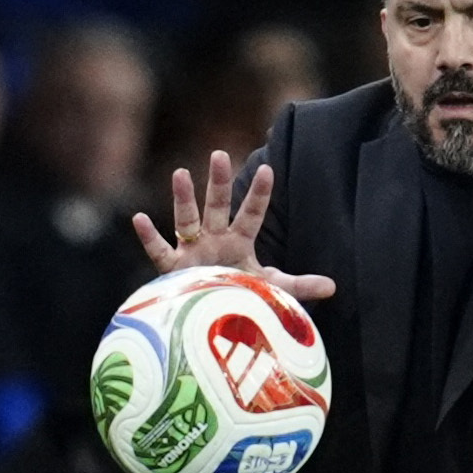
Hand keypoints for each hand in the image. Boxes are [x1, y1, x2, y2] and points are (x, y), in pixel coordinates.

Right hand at [131, 150, 335, 303]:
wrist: (212, 317)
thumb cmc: (240, 296)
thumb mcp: (271, 290)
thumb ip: (299, 286)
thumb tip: (333, 286)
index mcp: (239, 241)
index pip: (252, 213)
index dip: (260, 194)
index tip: (270, 169)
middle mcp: (215, 240)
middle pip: (218, 206)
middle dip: (219, 182)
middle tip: (220, 154)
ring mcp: (192, 252)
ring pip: (187, 220)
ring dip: (183, 198)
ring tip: (180, 173)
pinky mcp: (173, 270)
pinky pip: (159, 250)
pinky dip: (148, 236)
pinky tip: (139, 218)